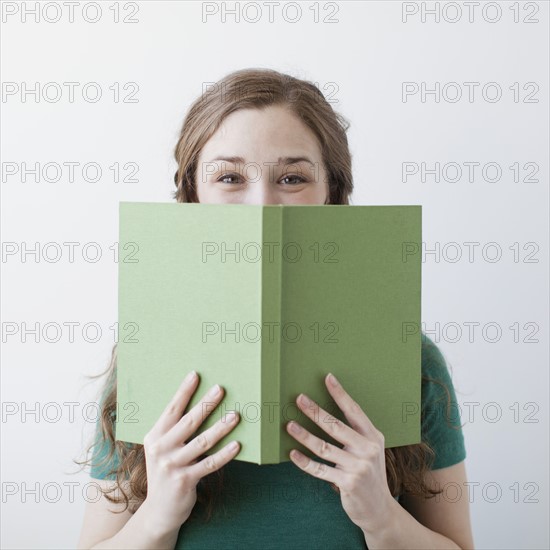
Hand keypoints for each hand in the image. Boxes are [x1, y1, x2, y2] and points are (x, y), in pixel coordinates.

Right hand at [142, 370, 239, 534]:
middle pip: (188, 422)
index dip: (183, 391)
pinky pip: (209, 464)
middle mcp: (161, 448)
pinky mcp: (184, 481)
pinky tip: (237, 445)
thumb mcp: (162, 449)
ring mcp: (172, 465)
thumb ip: (174, 430)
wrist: (158, 511)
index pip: (171, 409)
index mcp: (154, 435)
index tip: (195, 374)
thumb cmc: (166, 471)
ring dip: (221, 428)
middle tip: (221, 389)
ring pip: (202, 442)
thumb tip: (200, 406)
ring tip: (236, 416)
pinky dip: (224, 454)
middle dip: (206, 404)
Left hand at [285, 372, 393, 532]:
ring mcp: (358, 467)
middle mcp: (368, 449)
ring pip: (324, 447)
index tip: (327, 378)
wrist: (380, 510)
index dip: (340, 394)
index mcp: (373, 436)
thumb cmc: (369, 474)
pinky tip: (293, 454)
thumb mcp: (370, 450)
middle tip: (299, 398)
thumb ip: (355, 433)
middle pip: (336, 426)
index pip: (354, 411)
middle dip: (315, 411)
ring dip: (304, 436)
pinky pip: (320, 469)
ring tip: (289, 425)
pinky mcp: (348, 483)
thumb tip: (326, 413)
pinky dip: (304, 462)